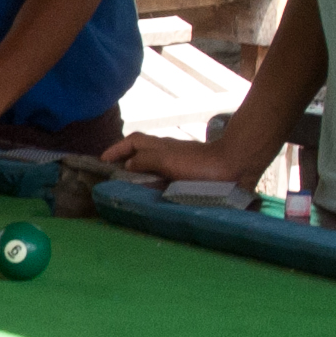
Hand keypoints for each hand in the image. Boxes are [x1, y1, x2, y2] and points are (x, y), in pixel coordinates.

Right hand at [101, 134, 231, 184]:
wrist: (234, 168)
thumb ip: (145, 160)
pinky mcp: (191, 175)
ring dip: (141, 172)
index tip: (102, 161)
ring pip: (154, 163)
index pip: (133, 141)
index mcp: (160, 146)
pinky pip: (166, 175)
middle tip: (113, 174)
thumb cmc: (200, 164)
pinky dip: (156, 182)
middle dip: (126, 158)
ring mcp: (180, 163)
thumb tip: (127, 166)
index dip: (116, 149)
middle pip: (142, 150)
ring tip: (130, 187)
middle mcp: (168, 152)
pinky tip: (156, 194)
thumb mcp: (167, 160)